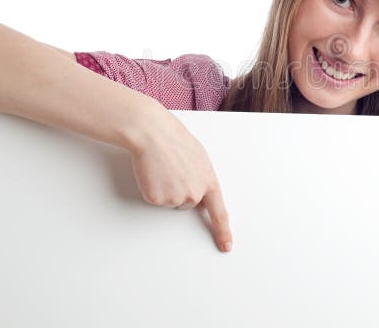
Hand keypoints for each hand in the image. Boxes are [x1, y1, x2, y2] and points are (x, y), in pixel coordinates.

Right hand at [129, 104, 231, 252]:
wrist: (153, 134)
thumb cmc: (174, 140)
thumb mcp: (199, 158)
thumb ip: (202, 178)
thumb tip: (199, 189)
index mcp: (208, 182)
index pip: (219, 214)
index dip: (223, 232)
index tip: (226, 246)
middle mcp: (194, 194)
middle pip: (187, 204)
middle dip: (180, 189)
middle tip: (174, 169)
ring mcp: (175, 198)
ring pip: (170, 201)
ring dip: (166, 188)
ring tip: (163, 167)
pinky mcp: (156, 199)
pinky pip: (155, 199)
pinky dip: (152, 188)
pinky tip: (153, 172)